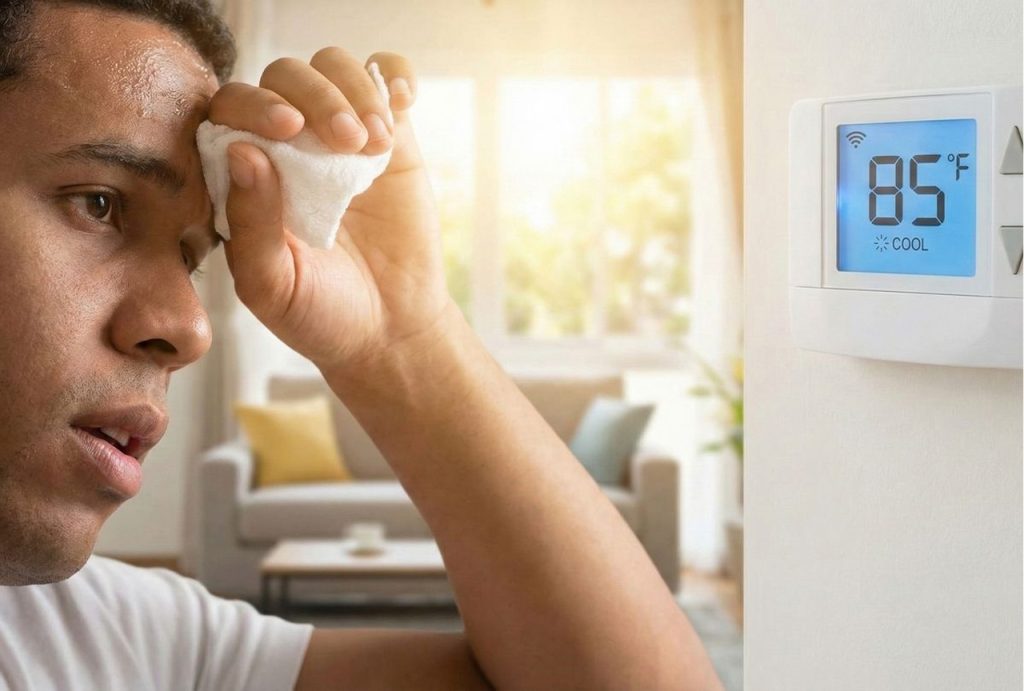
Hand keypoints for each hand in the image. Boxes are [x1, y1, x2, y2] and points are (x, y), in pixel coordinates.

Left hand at [207, 48, 451, 372]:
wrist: (390, 329)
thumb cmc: (320, 312)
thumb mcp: (272, 284)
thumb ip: (250, 224)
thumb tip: (242, 151)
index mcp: (243, 174)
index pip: (231, 109)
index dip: (254, 104)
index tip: (287, 128)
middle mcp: (286, 145)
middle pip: (285, 77)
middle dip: (315, 96)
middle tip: (345, 141)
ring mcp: (338, 136)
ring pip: (333, 68)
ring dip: (355, 90)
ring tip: (376, 143)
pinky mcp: (390, 136)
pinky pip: (385, 76)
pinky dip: (393, 73)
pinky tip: (402, 101)